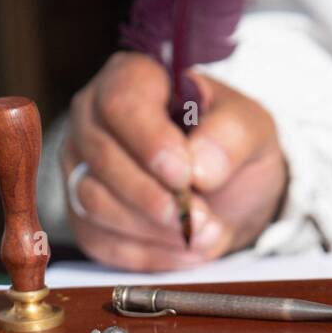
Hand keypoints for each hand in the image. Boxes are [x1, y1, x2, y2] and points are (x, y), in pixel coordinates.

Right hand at [62, 51, 287, 270]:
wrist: (226, 192)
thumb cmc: (229, 147)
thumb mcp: (251, 128)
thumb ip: (231, 136)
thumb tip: (200, 166)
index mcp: (131, 78)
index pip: (121, 103)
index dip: (150, 142)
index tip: (184, 175)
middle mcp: (93, 119)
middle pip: (103, 158)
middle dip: (155, 198)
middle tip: (202, 218)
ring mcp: (80, 168)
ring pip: (94, 203)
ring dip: (153, 229)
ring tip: (202, 234)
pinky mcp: (82, 215)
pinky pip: (98, 241)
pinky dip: (146, 254)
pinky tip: (184, 251)